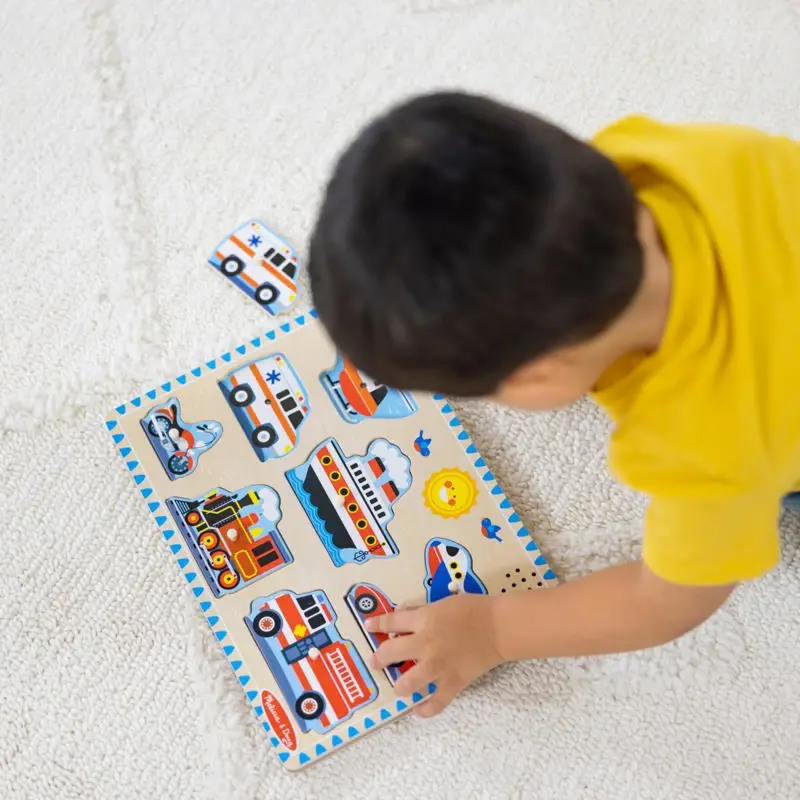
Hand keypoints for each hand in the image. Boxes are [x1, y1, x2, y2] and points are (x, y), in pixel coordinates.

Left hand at [365, 593, 503, 716]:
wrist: (498, 626)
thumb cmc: (473, 609)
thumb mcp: (443, 602)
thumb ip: (422, 611)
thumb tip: (404, 616)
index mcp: (424, 620)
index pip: (392, 621)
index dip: (378, 624)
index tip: (369, 627)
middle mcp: (425, 644)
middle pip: (391, 652)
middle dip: (380, 658)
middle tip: (376, 662)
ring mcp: (438, 666)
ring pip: (409, 682)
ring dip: (400, 686)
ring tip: (399, 687)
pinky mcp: (453, 682)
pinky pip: (437, 702)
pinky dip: (427, 709)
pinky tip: (420, 710)